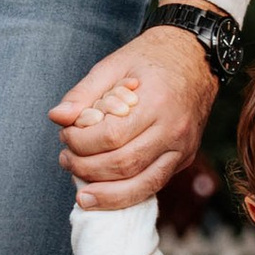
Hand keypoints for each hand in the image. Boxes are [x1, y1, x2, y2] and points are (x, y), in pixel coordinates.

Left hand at [52, 21, 218, 211]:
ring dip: (107, 195)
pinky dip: (127, 195)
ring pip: (143, 185)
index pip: (112, 136)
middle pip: (125, 164)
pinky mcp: (185, 158)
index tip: (65, 135)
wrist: (197, 60)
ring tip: (81, 192)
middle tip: (66, 160)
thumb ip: (83, 92)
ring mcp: (183, 148)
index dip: (81, 143)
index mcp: (157, 101)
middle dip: (87, 169)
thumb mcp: (114, 64)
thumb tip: (57, 117)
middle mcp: (174, 129)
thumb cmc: (152, 58)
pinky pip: (154, 185)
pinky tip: (104, 194)